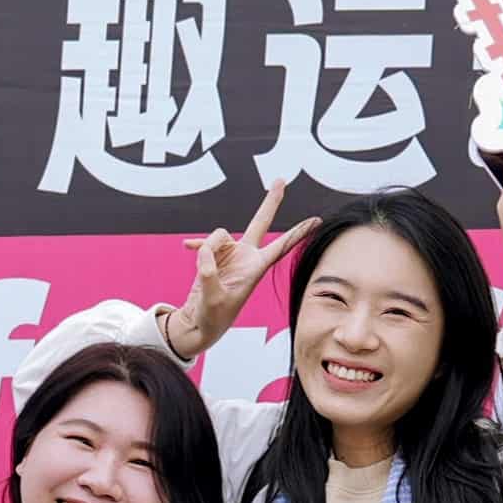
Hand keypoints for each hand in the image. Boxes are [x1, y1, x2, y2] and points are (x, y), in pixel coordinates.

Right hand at [162, 180, 315, 361]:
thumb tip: (202, 250)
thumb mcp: (212, 298)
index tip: (316, 221)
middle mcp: (246, 257)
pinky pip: (204, 242)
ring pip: (218, 235)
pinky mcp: (214, 255)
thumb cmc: (212, 316)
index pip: (281, 247)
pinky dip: (196, 245)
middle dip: (271, 202)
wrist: (200, 322)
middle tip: (281, 180)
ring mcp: (230, 254)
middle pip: (260, 223)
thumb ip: (207, 272)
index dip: (297, 233)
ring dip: (206, 247)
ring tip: (202, 271)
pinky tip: (186, 247)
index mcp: (255, 269)